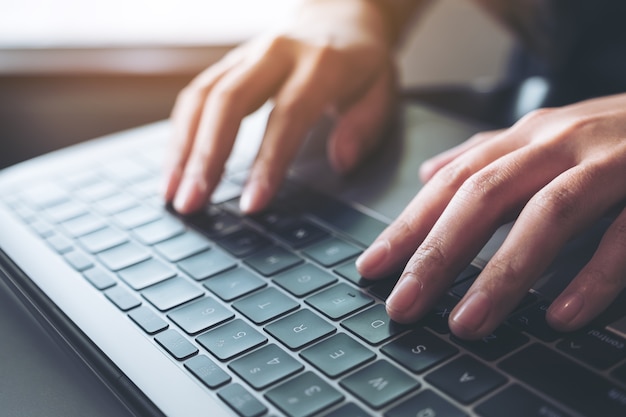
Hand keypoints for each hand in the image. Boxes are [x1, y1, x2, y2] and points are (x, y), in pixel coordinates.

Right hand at [163, 0, 395, 213]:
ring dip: (182, 147)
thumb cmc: (361, 62)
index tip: (251, 204)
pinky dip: (180, 133)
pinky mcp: (228, 63)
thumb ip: (366, 124)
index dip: (268, 161)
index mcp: (322, 62)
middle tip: (191, 204)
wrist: (337, 14)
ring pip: (203, 96)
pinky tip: (174, 168)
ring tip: (171, 194)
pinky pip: (195, 94)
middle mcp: (277, 52)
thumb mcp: (383, 89)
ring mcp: (247, 54)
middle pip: (230, 101)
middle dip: (207, 156)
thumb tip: (341, 161)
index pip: (289, 114)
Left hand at [357, 93, 625, 338]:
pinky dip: (592, 277)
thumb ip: (487, 157)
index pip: (451, 184)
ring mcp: (610, 165)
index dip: (408, 226)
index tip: (372, 269)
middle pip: (484, 197)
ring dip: (503, 273)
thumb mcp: (542, 139)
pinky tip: (561, 317)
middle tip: (404, 305)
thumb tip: (430, 174)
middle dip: (438, 254)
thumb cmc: (610, 137)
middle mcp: (559, 145)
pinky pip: (623, 236)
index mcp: (526, 139)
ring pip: (547, 215)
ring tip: (467, 324)